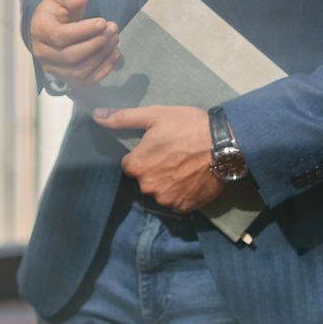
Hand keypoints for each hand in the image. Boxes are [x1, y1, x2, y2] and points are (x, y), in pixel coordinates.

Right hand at [30, 0, 119, 86]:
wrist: (52, 27)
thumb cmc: (58, 9)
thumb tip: (79, 0)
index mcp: (40, 30)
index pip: (59, 36)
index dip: (83, 31)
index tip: (103, 22)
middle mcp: (43, 53)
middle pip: (71, 56)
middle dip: (96, 42)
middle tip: (113, 28)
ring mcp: (54, 69)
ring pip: (80, 71)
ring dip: (102, 55)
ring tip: (115, 38)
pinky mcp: (67, 79)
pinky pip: (87, 80)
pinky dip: (104, 69)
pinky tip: (115, 53)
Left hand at [95, 105, 223, 212]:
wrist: (225, 143)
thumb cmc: (188, 126)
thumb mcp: (154, 116)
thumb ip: (122, 118)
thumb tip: (96, 115)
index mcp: (136, 166)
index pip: (130, 165)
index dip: (143, 155)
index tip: (158, 148)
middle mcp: (147, 187)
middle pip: (144, 179)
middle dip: (155, 170)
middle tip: (174, 156)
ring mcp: (166, 200)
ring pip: (160, 192)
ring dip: (168, 183)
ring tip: (185, 167)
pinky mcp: (184, 208)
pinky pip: (176, 202)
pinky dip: (182, 193)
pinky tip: (191, 179)